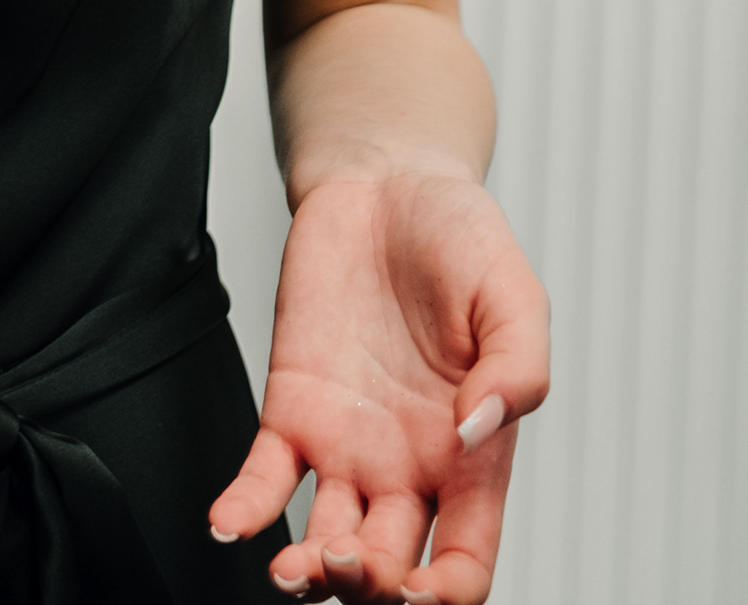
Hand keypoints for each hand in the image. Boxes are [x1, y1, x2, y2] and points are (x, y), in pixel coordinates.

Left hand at [211, 169, 551, 600]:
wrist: (386, 183)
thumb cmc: (461, 238)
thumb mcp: (514, 293)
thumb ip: (518, 366)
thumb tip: (479, 430)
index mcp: (473, 456)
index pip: (465, 561)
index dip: (446, 594)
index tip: (421, 593)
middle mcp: (409, 466)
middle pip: (389, 569)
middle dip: (369, 589)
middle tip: (350, 563)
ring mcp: (346, 444)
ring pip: (325, 541)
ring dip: (308, 574)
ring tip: (294, 568)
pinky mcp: (291, 409)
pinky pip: (264, 478)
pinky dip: (244, 510)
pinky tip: (230, 525)